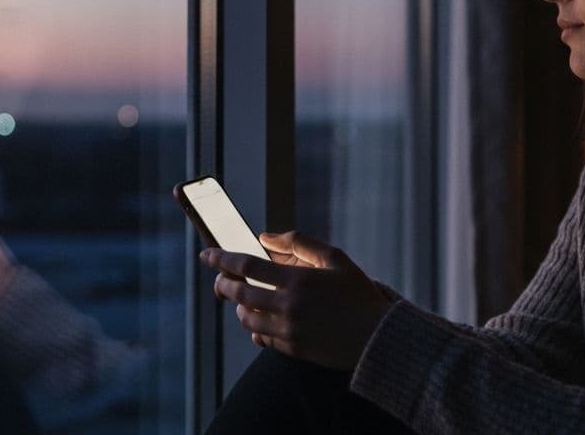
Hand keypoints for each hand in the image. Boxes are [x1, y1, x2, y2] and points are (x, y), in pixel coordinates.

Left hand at [200, 231, 391, 369]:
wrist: (377, 336)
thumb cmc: (357, 293)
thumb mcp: (335, 258)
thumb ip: (300, 243)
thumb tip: (265, 236)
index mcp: (297, 280)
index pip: (247, 266)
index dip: (222, 259)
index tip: (207, 255)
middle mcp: (288, 306)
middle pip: (240, 294)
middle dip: (224, 284)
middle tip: (220, 279)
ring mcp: (288, 330)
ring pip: (246, 318)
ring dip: (240, 307)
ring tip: (245, 299)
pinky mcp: (292, 349)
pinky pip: (261, 338)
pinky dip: (255, 327)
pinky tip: (260, 320)